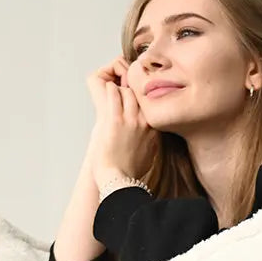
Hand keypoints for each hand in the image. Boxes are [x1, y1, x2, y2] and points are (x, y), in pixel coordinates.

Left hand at [85, 55, 159, 187]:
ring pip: (127, 89)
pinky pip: (113, 93)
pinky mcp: (114, 120)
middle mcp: (145, 122)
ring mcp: (130, 120)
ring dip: (118, 85)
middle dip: (130, 84)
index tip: (133, 87)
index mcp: (155, 129)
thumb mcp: (150, 152)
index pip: (151, 101)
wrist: (119, 181)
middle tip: (122, 79)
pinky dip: (109, 87)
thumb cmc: (131, 171)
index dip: (141, 92)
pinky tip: (106, 85)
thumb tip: (146, 130)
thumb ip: (150, 137)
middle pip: (140, 92)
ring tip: (113, 82)